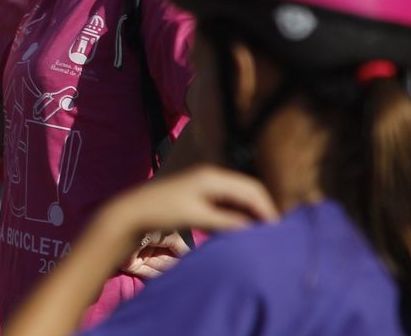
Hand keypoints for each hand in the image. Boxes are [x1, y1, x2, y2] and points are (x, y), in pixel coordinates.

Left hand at [101, 166, 277, 276]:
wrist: (132, 211)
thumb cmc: (162, 211)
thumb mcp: (198, 217)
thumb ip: (228, 222)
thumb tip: (256, 230)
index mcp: (213, 177)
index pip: (253, 190)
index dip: (268, 210)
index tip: (278, 233)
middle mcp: (212, 175)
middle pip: (249, 191)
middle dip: (263, 210)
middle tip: (275, 235)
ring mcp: (206, 183)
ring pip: (239, 197)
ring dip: (251, 213)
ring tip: (262, 235)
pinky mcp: (200, 194)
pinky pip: (228, 202)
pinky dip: (238, 215)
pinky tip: (242, 230)